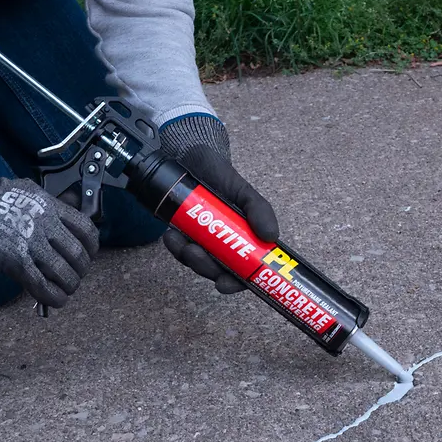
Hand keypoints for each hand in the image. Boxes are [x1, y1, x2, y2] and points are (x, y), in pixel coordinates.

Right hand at [0, 160, 98, 307]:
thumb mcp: (23, 195)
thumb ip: (43, 211)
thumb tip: (54, 230)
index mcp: (49, 206)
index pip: (86, 230)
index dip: (90, 248)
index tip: (86, 256)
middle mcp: (45, 224)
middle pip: (79, 255)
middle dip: (80, 271)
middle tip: (72, 277)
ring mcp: (30, 243)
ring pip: (65, 273)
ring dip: (68, 287)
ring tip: (64, 291)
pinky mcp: (14, 261)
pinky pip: (43, 285)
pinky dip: (52, 297)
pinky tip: (54, 301)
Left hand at [162, 145, 279, 293]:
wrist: (193, 157)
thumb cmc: (223, 176)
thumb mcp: (245, 191)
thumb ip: (260, 211)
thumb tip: (271, 237)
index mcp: (244, 240)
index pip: (243, 271)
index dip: (235, 283)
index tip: (223, 285)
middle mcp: (224, 245)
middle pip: (216, 270)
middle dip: (204, 267)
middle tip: (194, 253)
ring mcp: (203, 241)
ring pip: (196, 262)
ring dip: (186, 256)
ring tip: (179, 240)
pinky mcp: (183, 235)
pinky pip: (179, 250)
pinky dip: (174, 246)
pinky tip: (171, 234)